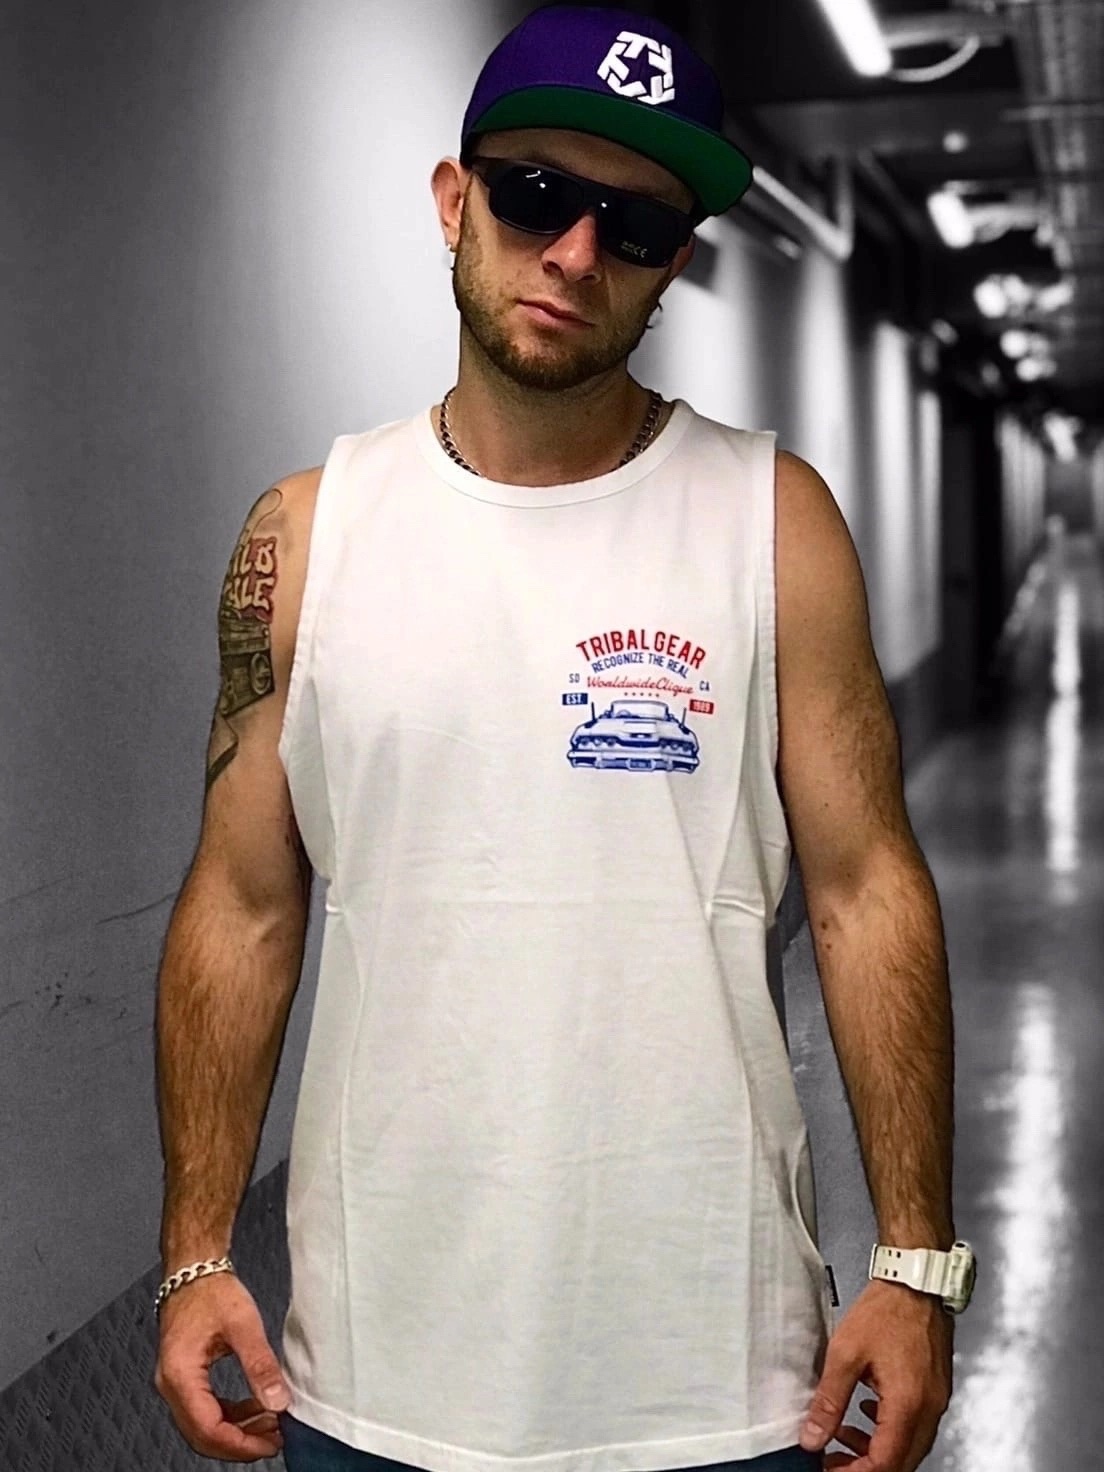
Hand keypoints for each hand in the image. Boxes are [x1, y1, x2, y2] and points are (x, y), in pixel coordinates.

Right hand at [154, 1272, 291, 1461]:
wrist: (194, 1269)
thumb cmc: (210, 1290)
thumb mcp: (243, 1324)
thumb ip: (260, 1364)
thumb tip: (277, 1399)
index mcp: (180, 1375)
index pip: (207, 1429)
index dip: (240, 1444)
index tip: (268, 1444)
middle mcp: (172, 1384)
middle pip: (203, 1435)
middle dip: (240, 1443)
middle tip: (273, 1441)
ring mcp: (176, 1382)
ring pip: (204, 1425)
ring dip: (237, 1431)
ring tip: (270, 1425)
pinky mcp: (186, 1377)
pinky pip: (206, 1409)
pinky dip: (231, 1415)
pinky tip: (254, 1407)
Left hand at [799, 1279, 953, 1470]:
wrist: (916, 1282)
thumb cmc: (887, 1310)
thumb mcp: (846, 1353)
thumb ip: (829, 1400)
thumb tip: (813, 1437)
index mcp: (908, 1405)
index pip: (884, 1463)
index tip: (830, 1469)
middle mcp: (929, 1409)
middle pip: (900, 1463)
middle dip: (865, 1467)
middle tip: (834, 1459)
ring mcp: (936, 1400)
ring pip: (909, 1447)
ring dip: (876, 1449)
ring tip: (842, 1435)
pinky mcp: (935, 1390)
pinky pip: (915, 1426)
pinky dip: (888, 1430)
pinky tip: (866, 1412)